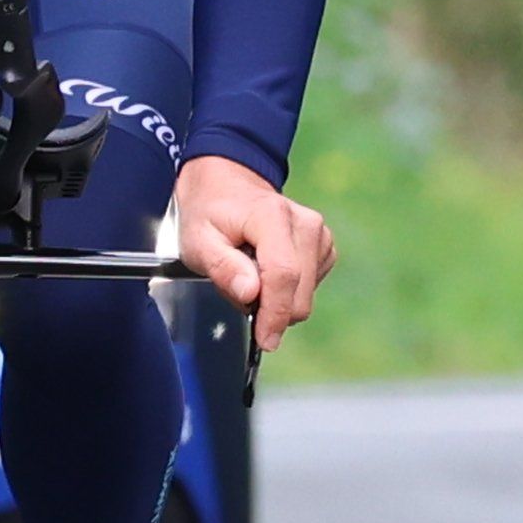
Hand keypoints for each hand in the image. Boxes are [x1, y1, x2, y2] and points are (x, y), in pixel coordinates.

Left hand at [172, 153, 336, 352]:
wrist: (227, 183)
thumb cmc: (210, 211)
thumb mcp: (198, 241)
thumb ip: (223, 268)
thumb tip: (251, 294)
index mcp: (271, 216)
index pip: (284, 275)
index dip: (275, 313)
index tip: (264, 339)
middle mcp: (304, 222)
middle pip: (300, 291)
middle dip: (271, 308)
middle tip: (239, 290)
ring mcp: (318, 233)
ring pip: (307, 293)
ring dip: (277, 298)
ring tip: (250, 273)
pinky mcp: (324, 245)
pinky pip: (311, 286)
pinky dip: (288, 289)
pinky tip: (267, 270)